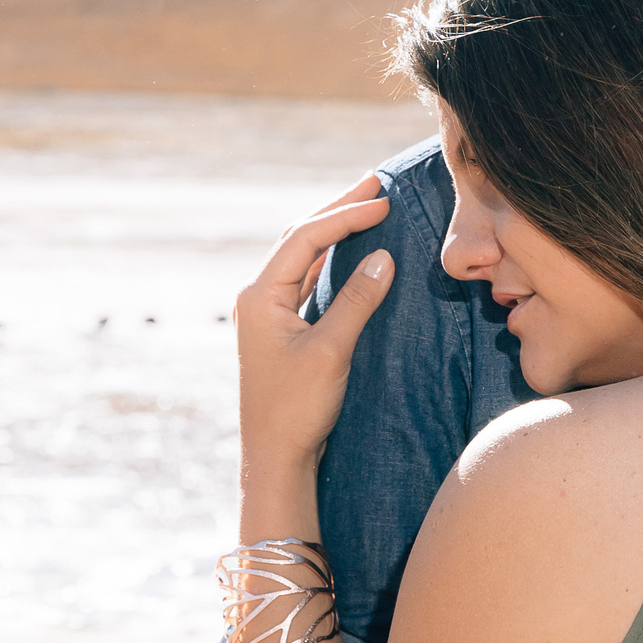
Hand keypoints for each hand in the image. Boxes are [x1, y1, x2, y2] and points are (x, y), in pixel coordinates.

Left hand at [234, 175, 394, 477]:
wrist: (275, 458)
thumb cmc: (296, 409)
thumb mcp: (331, 351)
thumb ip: (357, 301)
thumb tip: (383, 257)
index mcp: (259, 294)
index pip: (306, 237)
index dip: (346, 215)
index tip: (384, 201)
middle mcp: (257, 296)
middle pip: (299, 237)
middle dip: (337, 209)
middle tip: (375, 184)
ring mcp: (267, 312)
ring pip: (302, 257)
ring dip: (334, 231)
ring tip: (367, 207)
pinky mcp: (280, 329)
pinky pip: (306, 280)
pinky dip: (331, 260)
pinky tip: (352, 253)